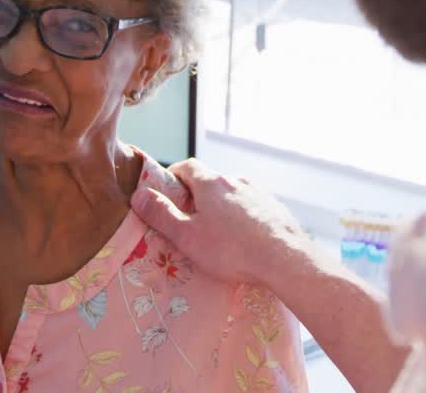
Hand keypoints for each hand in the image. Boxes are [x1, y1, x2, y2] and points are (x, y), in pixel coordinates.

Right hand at [131, 158, 312, 285]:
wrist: (286, 259)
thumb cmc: (232, 250)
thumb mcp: (188, 236)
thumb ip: (161, 215)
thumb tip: (139, 195)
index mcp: (211, 183)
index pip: (187, 165)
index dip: (174, 176)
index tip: (167, 192)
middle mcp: (235, 180)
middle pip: (210, 181)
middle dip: (197, 196)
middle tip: (189, 220)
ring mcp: (259, 192)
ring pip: (232, 194)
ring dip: (221, 207)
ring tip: (218, 235)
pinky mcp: (275, 207)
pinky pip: (251, 206)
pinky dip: (242, 216)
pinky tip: (244, 239)